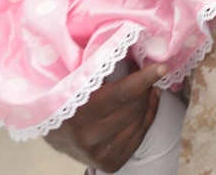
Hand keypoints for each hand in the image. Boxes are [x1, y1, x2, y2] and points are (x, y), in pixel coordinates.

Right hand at [43, 61, 164, 170]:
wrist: (54, 136)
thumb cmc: (64, 101)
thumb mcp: (73, 83)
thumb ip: (97, 70)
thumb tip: (131, 51)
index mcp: (79, 114)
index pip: (122, 93)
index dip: (144, 78)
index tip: (162, 67)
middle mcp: (89, 138)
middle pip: (134, 107)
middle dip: (146, 87)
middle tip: (148, 72)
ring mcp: (100, 154)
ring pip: (139, 122)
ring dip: (148, 101)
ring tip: (147, 87)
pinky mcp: (110, 164)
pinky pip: (139, 137)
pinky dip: (147, 117)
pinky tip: (147, 103)